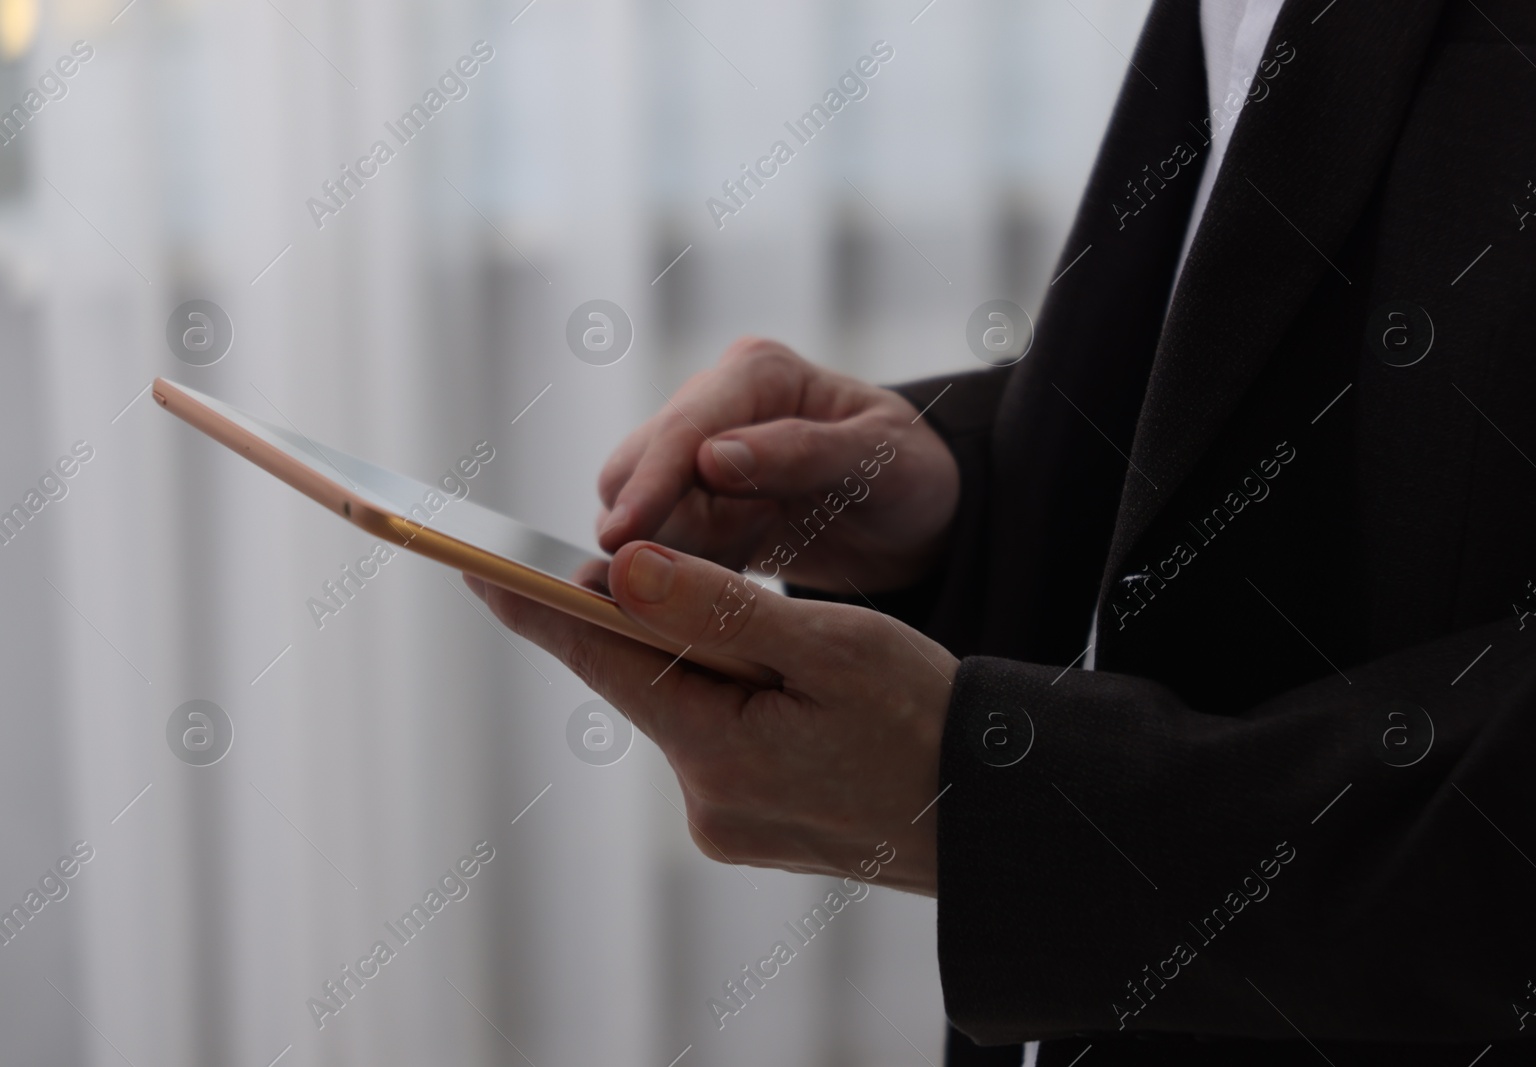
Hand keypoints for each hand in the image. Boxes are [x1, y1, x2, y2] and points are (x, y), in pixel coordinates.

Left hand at [464, 541, 958, 894]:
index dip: (538, 604)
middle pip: (644, 678)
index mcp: (720, 750)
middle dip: (648, 618)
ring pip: (685, 706)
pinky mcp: (751, 826)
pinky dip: (734, 698)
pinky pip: (717, 740)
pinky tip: (792, 689)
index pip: (603, 658)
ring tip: (789, 645)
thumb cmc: (929, 722)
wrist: (994, 816)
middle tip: (642, 561)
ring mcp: (727, 821)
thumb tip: (622, 571)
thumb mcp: (835, 648)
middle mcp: (706, 799)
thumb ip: (721, 610)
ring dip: (708, 659)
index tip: (477, 563)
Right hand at [596, 338, 958, 592]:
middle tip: (748, 546)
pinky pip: (657, 545)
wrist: (917, 518)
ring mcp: (696, 454)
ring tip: (765, 541)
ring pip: (635, 512)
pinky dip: (689, 567)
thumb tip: (711, 458)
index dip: (649, 484)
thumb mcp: (881, 460)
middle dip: (663, 526)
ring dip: (681, 550)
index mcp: (757, 372)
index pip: (682, 429)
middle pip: (634, 468)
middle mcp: (714, 403)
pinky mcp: (692, 504)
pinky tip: (748, 560)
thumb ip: (803, 453)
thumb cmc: (911, 475)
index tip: (621, 538)